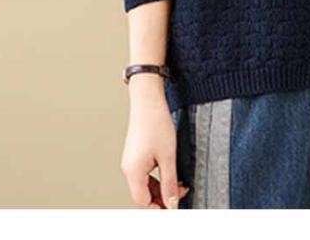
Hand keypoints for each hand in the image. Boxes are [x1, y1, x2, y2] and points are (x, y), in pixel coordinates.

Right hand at [120, 74, 189, 208]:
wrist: (148, 101)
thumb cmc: (156, 123)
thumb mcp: (168, 156)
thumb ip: (170, 182)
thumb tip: (172, 202)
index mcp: (133, 172)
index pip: (143, 203)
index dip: (159, 208)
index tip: (174, 207)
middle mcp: (128, 169)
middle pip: (142, 196)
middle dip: (161, 199)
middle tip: (180, 195)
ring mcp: (131, 161)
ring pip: (144, 185)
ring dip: (161, 188)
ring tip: (179, 184)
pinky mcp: (135, 154)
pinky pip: (144, 174)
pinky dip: (157, 178)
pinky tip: (170, 174)